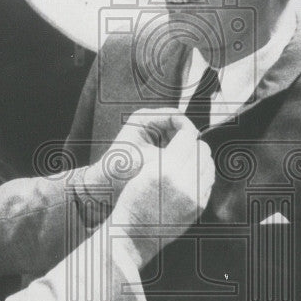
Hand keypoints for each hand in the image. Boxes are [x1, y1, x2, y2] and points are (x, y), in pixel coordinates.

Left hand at [78, 107, 198, 208]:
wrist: (105, 184)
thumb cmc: (120, 171)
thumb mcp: (149, 161)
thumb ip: (171, 154)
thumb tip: (195, 153)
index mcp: (143, 118)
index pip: (175, 115)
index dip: (188, 129)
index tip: (194, 142)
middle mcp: (149, 123)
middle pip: (179, 126)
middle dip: (188, 140)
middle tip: (195, 154)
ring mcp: (154, 134)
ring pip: (179, 137)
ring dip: (185, 148)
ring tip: (189, 162)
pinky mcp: (157, 146)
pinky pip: (175, 147)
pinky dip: (180, 155)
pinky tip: (184, 166)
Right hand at [110, 118, 214, 269]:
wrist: (135, 233)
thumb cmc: (134, 200)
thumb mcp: (145, 172)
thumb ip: (168, 157)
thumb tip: (189, 143)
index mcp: (166, 169)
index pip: (188, 139)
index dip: (187, 134)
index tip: (185, 135)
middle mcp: (183, 181)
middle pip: (202, 151)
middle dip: (197, 146)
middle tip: (190, 147)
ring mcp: (194, 196)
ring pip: (209, 167)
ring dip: (203, 161)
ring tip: (192, 162)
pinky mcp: (198, 207)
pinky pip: (208, 184)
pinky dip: (204, 177)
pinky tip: (193, 178)